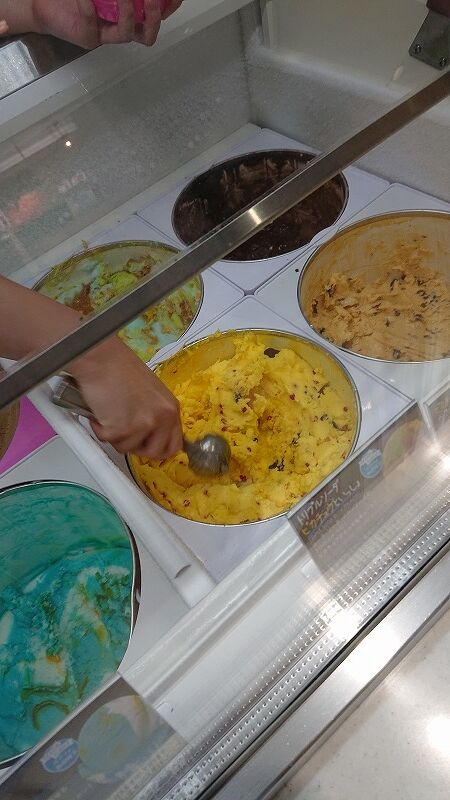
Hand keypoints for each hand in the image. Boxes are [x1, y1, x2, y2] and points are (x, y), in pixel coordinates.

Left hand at [30, 0, 182, 48]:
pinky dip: (89, 5)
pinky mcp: (88, 38)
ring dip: (129, 13)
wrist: (47, 5)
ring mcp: (106, 35)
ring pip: (126, 33)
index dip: (170, 7)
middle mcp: (122, 28)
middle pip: (147, 34)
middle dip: (154, 16)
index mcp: (131, 16)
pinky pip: (93, 22)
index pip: (158, 16)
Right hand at [71, 336, 182, 458]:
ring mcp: (143, 424)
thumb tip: (151, 434)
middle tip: (124, 433)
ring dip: (114, 435)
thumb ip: (155, 413)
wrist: (101, 358)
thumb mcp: (151, 392)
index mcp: (171, 408)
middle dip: (136, 447)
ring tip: (110, 412)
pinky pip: (108, 440)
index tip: (146, 446)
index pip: (174, 445)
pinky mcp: (121, 428)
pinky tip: (100, 411)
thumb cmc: (120, 368)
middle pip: (154, 453)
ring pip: (127, 448)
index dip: (158, 449)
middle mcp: (162, 417)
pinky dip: (99, 429)